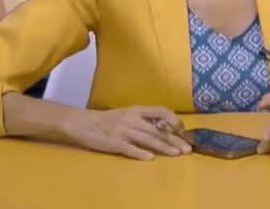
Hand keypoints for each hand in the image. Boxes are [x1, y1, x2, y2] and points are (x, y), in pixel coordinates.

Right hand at [60, 106, 190, 160]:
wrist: (82, 123)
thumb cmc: (107, 119)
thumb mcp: (127, 114)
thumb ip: (144, 119)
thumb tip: (164, 127)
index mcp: (137, 110)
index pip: (161, 111)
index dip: (174, 121)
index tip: (183, 131)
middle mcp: (132, 119)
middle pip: (158, 130)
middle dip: (174, 139)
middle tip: (187, 149)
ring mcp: (123, 131)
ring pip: (148, 139)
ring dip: (164, 147)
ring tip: (176, 154)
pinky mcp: (114, 143)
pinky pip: (130, 149)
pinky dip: (141, 153)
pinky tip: (151, 158)